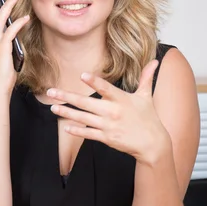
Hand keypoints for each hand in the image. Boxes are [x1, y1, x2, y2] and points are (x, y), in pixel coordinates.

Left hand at [47, 60, 171, 165]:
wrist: (152, 143)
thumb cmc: (149, 118)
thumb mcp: (146, 96)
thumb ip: (146, 78)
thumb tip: (155, 61)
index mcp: (121, 99)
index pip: (106, 88)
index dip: (94, 82)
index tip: (82, 76)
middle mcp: (113, 112)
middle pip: (86, 103)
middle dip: (67, 97)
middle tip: (51, 91)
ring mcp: (109, 126)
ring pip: (83, 118)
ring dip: (66, 112)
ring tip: (52, 107)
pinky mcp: (107, 138)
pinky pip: (89, 134)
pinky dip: (77, 130)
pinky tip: (65, 126)